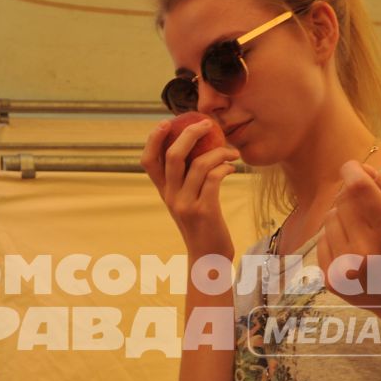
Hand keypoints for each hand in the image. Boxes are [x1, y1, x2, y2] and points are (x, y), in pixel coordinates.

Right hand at [142, 118, 239, 259]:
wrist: (208, 259)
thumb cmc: (202, 226)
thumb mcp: (186, 203)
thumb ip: (185, 181)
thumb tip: (197, 150)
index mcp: (164, 192)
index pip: (148, 161)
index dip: (153, 139)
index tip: (166, 122)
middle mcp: (171, 196)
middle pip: (172, 155)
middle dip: (190, 134)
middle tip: (207, 124)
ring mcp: (186, 204)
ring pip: (198, 164)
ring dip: (219, 152)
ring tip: (231, 152)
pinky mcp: (205, 211)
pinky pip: (214, 178)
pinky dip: (225, 167)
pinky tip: (232, 168)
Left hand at [316, 161, 380, 317]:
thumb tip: (364, 170)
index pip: (359, 189)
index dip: (353, 171)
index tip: (353, 167)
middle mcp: (366, 254)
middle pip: (343, 200)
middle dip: (351, 193)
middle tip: (366, 203)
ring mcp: (345, 270)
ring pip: (330, 217)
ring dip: (343, 215)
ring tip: (363, 230)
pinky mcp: (330, 280)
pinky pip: (322, 239)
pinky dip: (335, 236)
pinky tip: (354, 248)